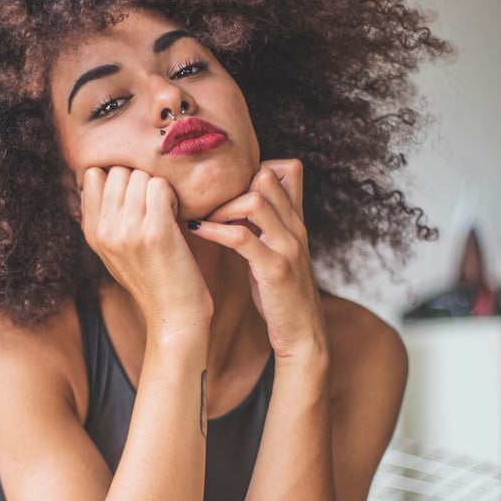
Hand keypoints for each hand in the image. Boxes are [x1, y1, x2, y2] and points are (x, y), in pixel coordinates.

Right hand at [82, 166, 212, 334]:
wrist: (174, 317)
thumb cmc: (152, 281)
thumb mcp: (114, 252)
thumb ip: (104, 219)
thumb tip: (100, 176)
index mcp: (91, 233)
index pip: (94, 175)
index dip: (119, 180)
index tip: (135, 202)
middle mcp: (105, 230)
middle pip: (119, 171)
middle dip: (140, 182)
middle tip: (154, 209)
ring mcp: (128, 231)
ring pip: (141, 176)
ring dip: (158, 189)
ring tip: (166, 215)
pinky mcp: (155, 232)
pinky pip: (160, 186)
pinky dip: (172, 196)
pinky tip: (175, 217)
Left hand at [189, 160, 326, 360]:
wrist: (302, 331)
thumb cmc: (281, 292)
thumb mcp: (277, 250)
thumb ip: (265, 225)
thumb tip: (235, 202)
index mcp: (296, 220)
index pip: (287, 168)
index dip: (253, 169)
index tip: (226, 188)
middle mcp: (295, 227)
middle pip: (268, 176)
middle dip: (232, 183)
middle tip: (209, 201)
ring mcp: (287, 247)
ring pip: (255, 201)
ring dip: (222, 206)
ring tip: (204, 218)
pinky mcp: (275, 269)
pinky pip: (242, 237)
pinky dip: (215, 230)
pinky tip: (198, 231)